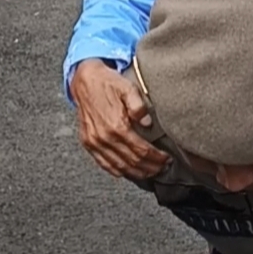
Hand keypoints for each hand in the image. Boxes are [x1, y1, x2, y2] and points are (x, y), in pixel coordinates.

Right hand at [70, 60, 168, 179]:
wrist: (86, 81)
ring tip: (150, 172)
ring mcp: (95, 142)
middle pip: (132, 161)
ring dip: (137, 172)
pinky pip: (103, 164)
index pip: (141, 150)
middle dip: (150, 167)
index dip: (156, 157)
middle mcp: (104, 137)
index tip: (166, 159)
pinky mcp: (88, 143)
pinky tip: (128, 172)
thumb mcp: (128, 89)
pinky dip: (118, 171)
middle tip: (163, 168)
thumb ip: (138, 106)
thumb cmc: (109, 84)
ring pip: (119, 167)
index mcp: (117, 125)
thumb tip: (148, 123)